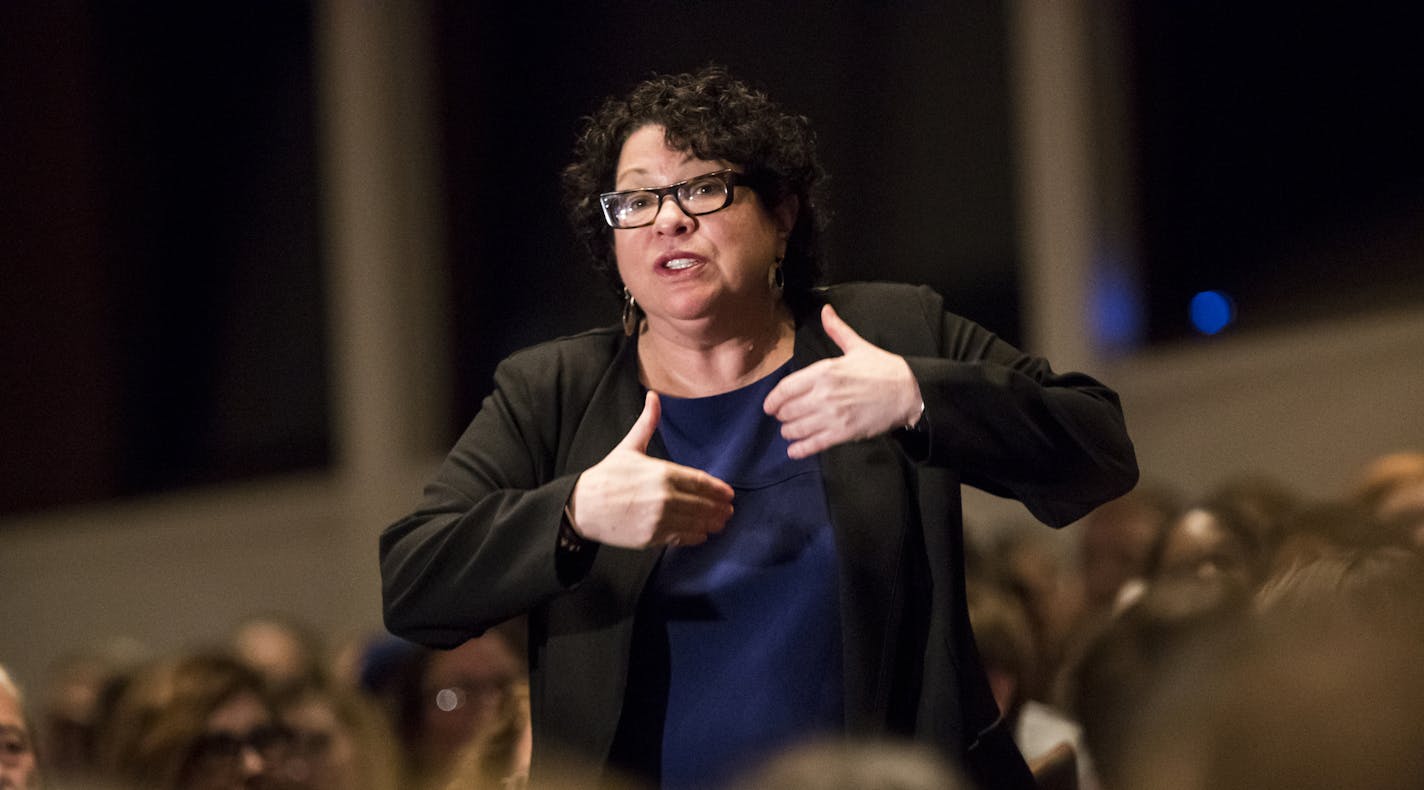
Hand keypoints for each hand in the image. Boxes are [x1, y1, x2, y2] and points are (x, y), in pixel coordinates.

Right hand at [568, 391, 734, 548]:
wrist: (582, 506)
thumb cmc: (607, 476)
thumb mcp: (629, 447)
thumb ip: (647, 423)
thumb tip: (654, 396)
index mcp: (662, 472)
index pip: (700, 481)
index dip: (718, 489)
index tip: (729, 494)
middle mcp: (665, 497)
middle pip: (702, 504)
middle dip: (719, 508)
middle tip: (729, 511)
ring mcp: (659, 519)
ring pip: (695, 522)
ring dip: (711, 523)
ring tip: (720, 523)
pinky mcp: (652, 537)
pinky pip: (681, 538)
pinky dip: (695, 537)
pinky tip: (701, 535)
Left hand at [763, 304, 923, 458]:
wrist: (909, 391)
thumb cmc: (883, 368)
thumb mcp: (857, 346)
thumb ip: (837, 330)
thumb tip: (825, 310)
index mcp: (824, 371)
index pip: (786, 388)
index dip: (773, 400)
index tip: (769, 406)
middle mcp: (824, 394)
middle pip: (788, 410)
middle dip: (782, 416)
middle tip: (783, 418)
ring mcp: (833, 415)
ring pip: (797, 428)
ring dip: (789, 432)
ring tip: (789, 432)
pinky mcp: (843, 433)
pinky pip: (814, 444)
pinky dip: (800, 449)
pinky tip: (795, 450)